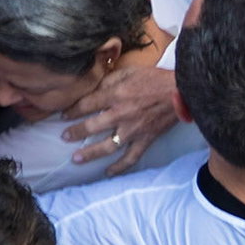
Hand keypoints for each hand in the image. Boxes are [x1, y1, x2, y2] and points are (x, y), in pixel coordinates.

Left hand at [62, 63, 178, 173]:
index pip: (86, 105)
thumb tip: (93, 88)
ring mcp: (133, 130)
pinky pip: (130, 158)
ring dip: (90, 153)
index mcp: (115, 95)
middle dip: (75, 132)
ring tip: (76, 159)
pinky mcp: (145, 140)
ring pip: (107, 146)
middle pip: (91, 127)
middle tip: (64, 137)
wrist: (181, 91)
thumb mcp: (128, 71)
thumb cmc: (155, 79)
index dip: (72, 110)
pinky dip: (119, 168)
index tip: (63, 115)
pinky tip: (108, 173)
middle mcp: (121, 115)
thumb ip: (109, 80)